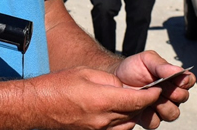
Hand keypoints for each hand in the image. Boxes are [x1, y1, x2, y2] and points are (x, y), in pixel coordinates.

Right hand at [30, 66, 162, 129]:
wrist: (37, 104)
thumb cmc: (57, 85)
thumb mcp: (85, 73)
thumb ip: (109, 81)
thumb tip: (125, 87)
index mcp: (102, 100)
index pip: (137, 100)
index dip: (151, 94)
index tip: (159, 88)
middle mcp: (103, 119)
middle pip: (134, 112)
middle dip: (143, 102)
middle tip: (149, 92)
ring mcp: (98, 129)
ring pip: (127, 123)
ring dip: (132, 112)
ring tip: (130, 100)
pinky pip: (116, 128)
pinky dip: (121, 120)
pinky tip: (117, 110)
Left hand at [113, 51, 194, 127]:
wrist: (115, 78)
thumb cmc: (132, 68)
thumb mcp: (146, 59)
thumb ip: (162, 65)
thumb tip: (178, 70)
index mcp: (173, 78)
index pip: (189, 81)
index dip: (185, 81)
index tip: (175, 79)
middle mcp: (170, 94)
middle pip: (183, 98)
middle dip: (172, 92)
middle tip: (159, 86)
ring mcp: (161, 107)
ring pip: (172, 113)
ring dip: (161, 104)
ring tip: (148, 95)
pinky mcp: (150, 118)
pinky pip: (156, 122)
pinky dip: (148, 114)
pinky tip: (140, 104)